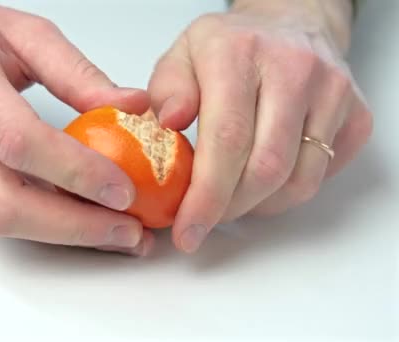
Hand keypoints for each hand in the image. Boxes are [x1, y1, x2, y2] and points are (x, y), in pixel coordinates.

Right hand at [0, 1, 153, 254]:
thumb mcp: (24, 32)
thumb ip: (78, 73)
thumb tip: (133, 106)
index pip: (18, 141)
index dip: (75, 172)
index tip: (122, 189)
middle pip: (5, 202)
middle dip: (75, 227)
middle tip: (128, 230)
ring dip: (62, 234)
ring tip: (112, 231)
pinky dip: (39, 221)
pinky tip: (73, 214)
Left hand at [148, 0, 371, 252]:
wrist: (290, 24)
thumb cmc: (231, 45)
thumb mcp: (182, 55)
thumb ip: (166, 89)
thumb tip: (169, 124)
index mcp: (240, 54)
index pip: (227, 140)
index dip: (206, 197)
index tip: (187, 231)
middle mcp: (294, 70)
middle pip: (265, 169)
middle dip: (229, 209)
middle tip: (204, 220)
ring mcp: (332, 92)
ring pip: (298, 181)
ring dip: (258, 205)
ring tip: (231, 197)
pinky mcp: (356, 114)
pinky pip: (322, 176)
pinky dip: (287, 193)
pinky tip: (263, 181)